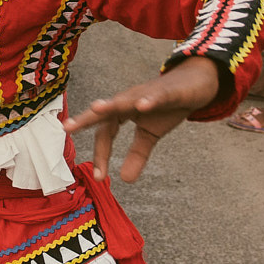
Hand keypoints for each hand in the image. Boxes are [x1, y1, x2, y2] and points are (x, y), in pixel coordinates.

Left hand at [65, 57, 221, 182]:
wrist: (196, 83)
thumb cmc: (167, 107)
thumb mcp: (150, 135)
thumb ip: (137, 155)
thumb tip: (126, 180)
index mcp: (122, 112)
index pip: (105, 133)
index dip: (101, 154)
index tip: (99, 176)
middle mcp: (129, 100)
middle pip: (105, 111)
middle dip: (86, 118)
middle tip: (67, 127)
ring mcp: (146, 93)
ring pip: (126, 99)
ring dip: (111, 104)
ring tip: (96, 108)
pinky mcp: (167, 92)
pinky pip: (156, 96)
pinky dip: (149, 100)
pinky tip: (142, 105)